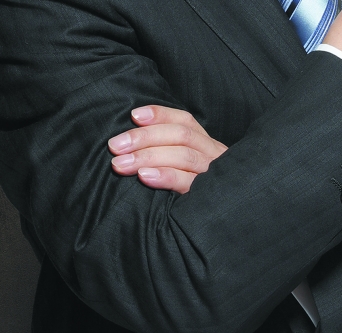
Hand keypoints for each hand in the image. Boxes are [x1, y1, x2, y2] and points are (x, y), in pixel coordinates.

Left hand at [108, 105, 226, 192]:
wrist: (226, 226)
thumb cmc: (194, 194)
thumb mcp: (185, 166)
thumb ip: (168, 152)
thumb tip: (131, 142)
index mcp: (206, 144)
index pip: (185, 121)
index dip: (160, 115)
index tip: (134, 115)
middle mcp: (213, 154)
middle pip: (181, 135)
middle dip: (144, 137)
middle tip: (115, 146)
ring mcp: (213, 175)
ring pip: (183, 155)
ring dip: (148, 156)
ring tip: (121, 163)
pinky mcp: (208, 197)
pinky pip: (187, 181)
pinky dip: (165, 176)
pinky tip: (144, 177)